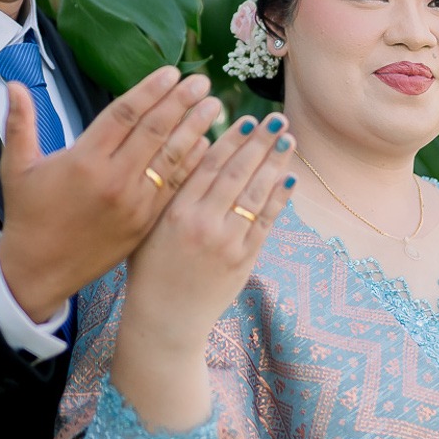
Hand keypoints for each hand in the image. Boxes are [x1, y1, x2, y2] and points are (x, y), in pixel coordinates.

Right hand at [0, 65, 220, 320]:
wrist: (38, 270)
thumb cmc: (27, 214)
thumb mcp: (17, 166)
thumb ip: (19, 122)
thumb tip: (14, 84)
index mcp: (84, 160)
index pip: (125, 115)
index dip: (150, 91)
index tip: (171, 72)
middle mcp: (114, 180)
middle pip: (155, 132)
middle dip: (181, 103)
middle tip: (201, 82)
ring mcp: (133, 204)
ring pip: (171, 159)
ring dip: (194, 129)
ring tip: (213, 106)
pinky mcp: (144, 224)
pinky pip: (174, 188)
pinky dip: (191, 165)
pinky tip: (206, 146)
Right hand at [107, 112, 295, 431]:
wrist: (164, 320)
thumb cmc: (149, 269)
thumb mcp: (149, 226)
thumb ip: (170, 193)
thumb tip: (192, 153)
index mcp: (176, 211)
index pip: (209, 165)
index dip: (231, 140)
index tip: (246, 118)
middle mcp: (203, 223)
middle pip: (237, 173)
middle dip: (260, 143)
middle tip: (277, 118)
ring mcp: (227, 242)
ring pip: (255, 194)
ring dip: (275, 164)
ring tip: (288, 141)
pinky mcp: (243, 260)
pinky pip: (265, 223)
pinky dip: (278, 199)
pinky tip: (289, 179)